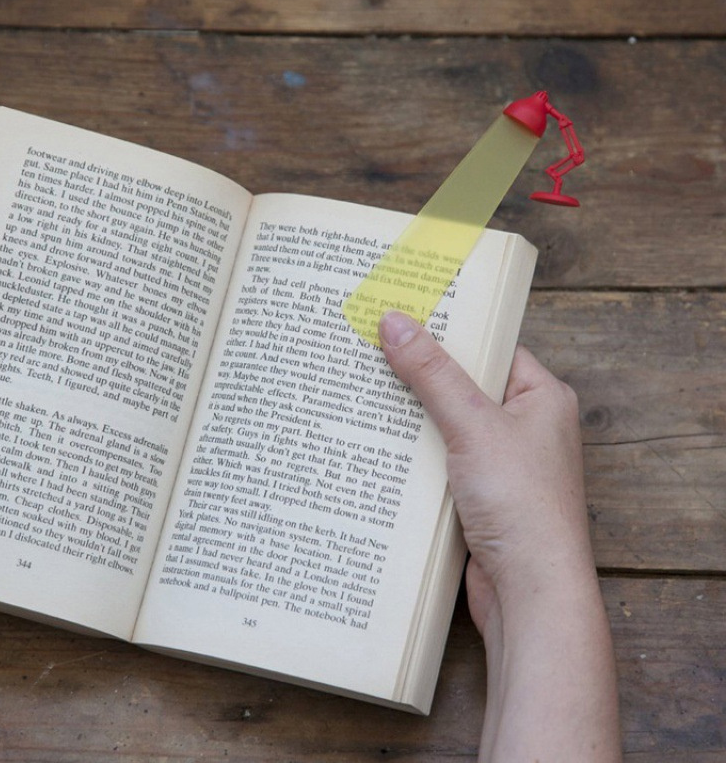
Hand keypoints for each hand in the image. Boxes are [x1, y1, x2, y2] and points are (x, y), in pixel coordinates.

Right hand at [379, 310, 620, 761]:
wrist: (530, 593)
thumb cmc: (523, 505)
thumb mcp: (473, 425)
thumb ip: (432, 373)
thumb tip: (395, 323)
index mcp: (541, 397)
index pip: (491, 347)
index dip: (449, 330)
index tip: (405, 314)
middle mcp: (526, 426)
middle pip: (464, 385)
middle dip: (421, 374)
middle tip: (373, 349)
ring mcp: (502, 463)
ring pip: (448, 425)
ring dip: (414, 418)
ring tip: (365, 391)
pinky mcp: (480, 495)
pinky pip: (441, 460)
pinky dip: (415, 454)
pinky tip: (380, 446)